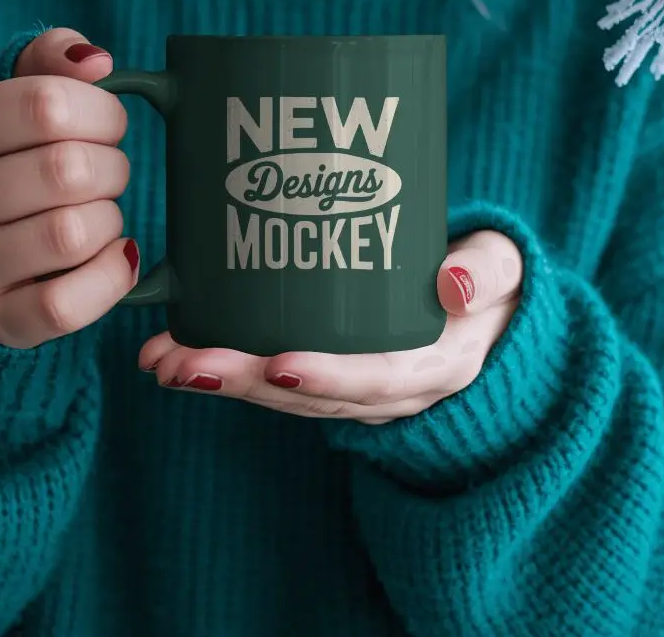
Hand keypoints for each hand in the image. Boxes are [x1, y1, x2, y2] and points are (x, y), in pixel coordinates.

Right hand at [0, 28, 138, 348]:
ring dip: (109, 220)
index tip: (109, 127)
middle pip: (66, 169)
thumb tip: (95, 61)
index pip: (46, 104)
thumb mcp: (11, 102)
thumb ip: (49, 65)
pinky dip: (111, 277)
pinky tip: (112, 257)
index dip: (102, 113)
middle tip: (105, 176)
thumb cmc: (5, 164)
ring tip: (98, 216)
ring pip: (71, 234)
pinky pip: (67, 304)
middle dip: (111, 169)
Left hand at [138, 230, 521, 423]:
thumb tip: (454, 284)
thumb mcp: (502, 269)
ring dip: (220, 378)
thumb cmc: (486, 281)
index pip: (378, 380)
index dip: (328, 377)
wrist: (482, 309)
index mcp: (432, 366)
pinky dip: (225, 367)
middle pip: (310, 393)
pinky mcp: (327, 368)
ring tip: (160, 360)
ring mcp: (354, 384)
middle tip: (181, 364)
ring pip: (282, 391)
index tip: (277, 364)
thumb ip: (488, 271)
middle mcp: (387, 388)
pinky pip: (275, 376)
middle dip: (243, 381)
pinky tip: (175, 351)